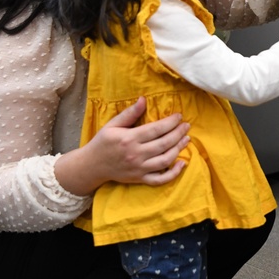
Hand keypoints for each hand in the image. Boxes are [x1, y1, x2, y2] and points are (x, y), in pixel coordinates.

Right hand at [55, 97, 190, 195]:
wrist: (92, 166)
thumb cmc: (102, 142)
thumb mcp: (112, 125)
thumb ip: (130, 113)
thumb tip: (143, 99)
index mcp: (129, 139)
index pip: (156, 129)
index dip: (170, 122)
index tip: (179, 116)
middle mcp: (136, 154)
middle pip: (164, 143)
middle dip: (178, 133)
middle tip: (187, 125)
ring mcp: (139, 168)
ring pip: (165, 160)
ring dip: (179, 149)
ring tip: (186, 139)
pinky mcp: (140, 179)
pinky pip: (160, 179)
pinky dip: (173, 173)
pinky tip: (182, 164)